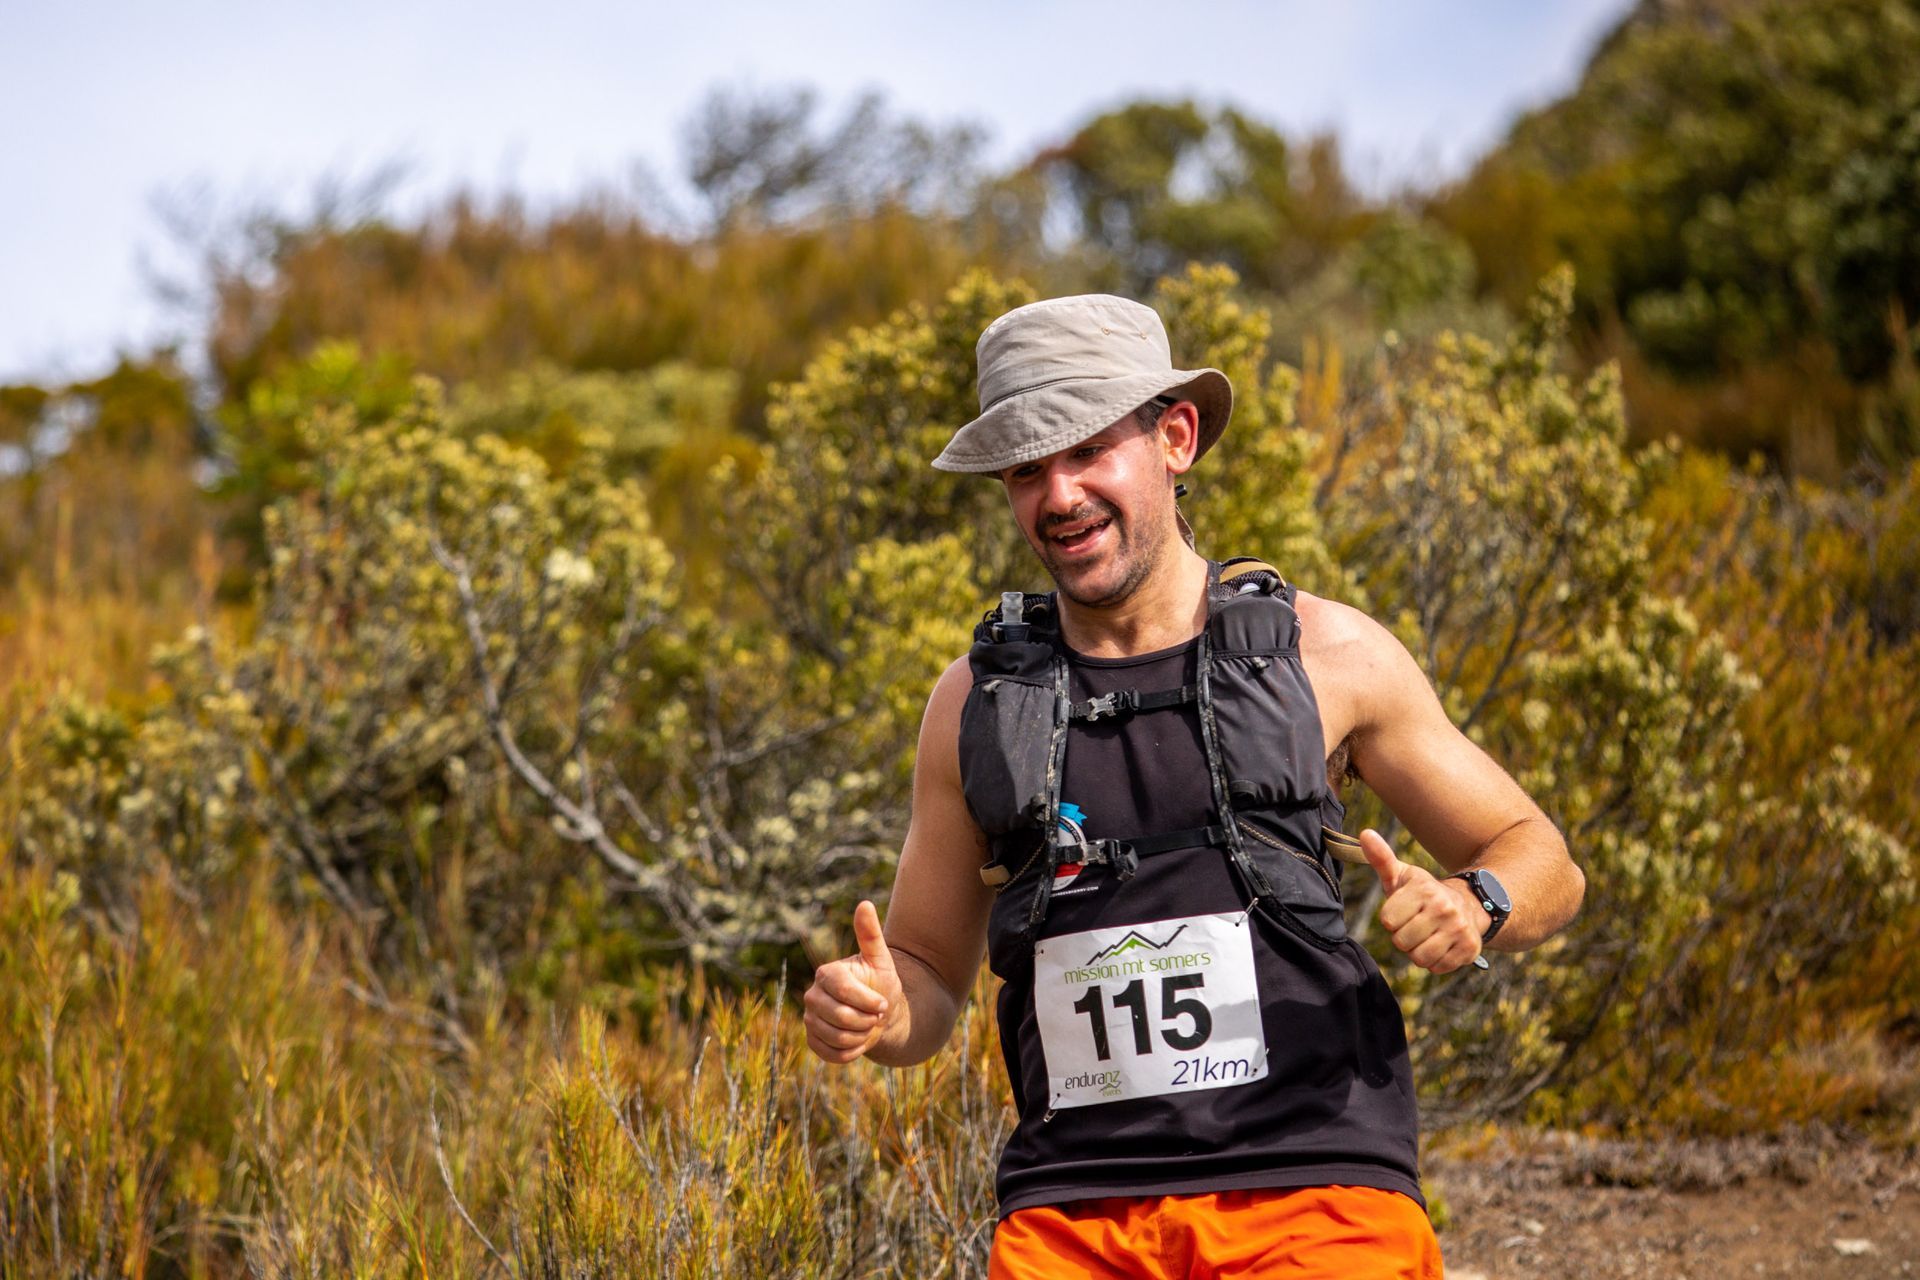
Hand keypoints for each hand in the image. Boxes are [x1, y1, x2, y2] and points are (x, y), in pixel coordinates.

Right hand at [803, 900, 903, 1063]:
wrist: (877, 1014)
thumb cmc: (880, 984)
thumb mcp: (881, 959)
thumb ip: (871, 934)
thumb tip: (864, 903)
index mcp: (827, 974)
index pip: (844, 992)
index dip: (868, 1002)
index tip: (883, 1003)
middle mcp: (812, 995)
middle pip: (840, 1017)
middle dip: (866, 1020)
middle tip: (876, 1016)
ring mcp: (810, 1019)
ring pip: (836, 1037)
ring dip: (861, 1037)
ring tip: (867, 1027)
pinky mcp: (812, 1040)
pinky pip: (832, 1054)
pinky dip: (852, 1052)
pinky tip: (859, 1040)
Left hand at [1361, 829, 1490, 974]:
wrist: (1468, 905)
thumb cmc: (1423, 894)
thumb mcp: (1402, 876)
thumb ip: (1381, 858)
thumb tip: (1364, 833)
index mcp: (1424, 889)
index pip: (1387, 920)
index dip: (1391, 919)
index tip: (1403, 910)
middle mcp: (1445, 908)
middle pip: (1401, 941)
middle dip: (1404, 937)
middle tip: (1416, 925)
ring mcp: (1459, 929)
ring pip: (1419, 957)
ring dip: (1418, 951)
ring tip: (1427, 935)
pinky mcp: (1469, 949)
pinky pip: (1437, 968)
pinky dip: (1435, 961)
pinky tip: (1441, 945)